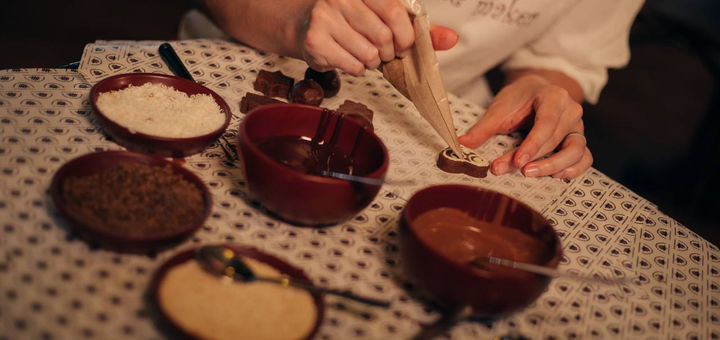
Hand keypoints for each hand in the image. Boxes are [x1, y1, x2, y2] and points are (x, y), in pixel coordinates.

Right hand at [299, 0, 457, 75]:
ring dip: (372, 61)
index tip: (403, 44)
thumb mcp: (383, 15)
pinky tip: (348, 57)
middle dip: (388, 52)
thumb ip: (418, 27)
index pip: (394, 11)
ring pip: (369, 54)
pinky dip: (357, 69)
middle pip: (383, 36)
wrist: (304, 24)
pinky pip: (353, 66)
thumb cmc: (348, 20)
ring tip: (364, 53)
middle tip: (383, 52)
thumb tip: (451, 39)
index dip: (405, 35)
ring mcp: (325, 18)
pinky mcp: (315, 41)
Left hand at [458, 73, 592, 178]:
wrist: (536, 90)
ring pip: (575, 151)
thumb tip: (461, 145)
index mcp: (553, 97)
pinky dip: (572, 170)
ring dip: (553, 167)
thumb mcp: (499, 109)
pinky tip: (554, 177)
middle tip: (507, 169)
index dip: (532, 145)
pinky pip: (584, 158)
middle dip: (532, 158)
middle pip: (556, 140)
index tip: (517, 161)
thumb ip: (482, 128)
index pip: (547, 124)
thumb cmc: (519, 99)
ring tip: (530, 174)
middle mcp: (571, 111)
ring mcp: (578, 127)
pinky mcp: (578, 140)